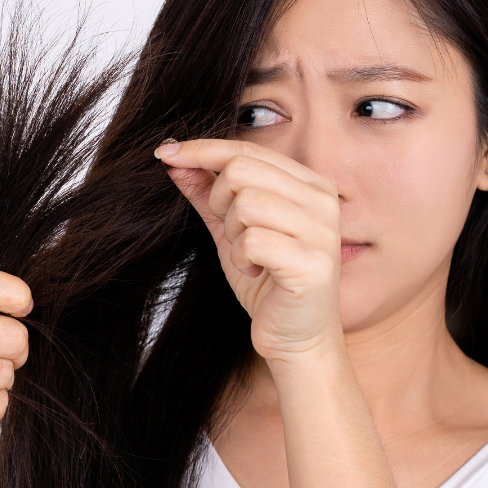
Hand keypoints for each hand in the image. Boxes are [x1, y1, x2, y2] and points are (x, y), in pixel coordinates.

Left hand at [156, 139, 342, 363]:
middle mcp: (322, 199)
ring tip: (249, 256)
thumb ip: (206, 193)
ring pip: (245, 203)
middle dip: (219, 202)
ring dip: (232, 234)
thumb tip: (173, 158)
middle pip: (241, 170)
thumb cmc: (267, 282)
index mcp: (308, 184)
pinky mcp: (312, 262)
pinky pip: (252, 240)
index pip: (246, 149)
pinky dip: (241, 259)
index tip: (165, 152)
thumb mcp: (230, 231)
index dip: (201, 150)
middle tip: (231, 233)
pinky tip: (257, 272)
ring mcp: (321, 230)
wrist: (295, 337)